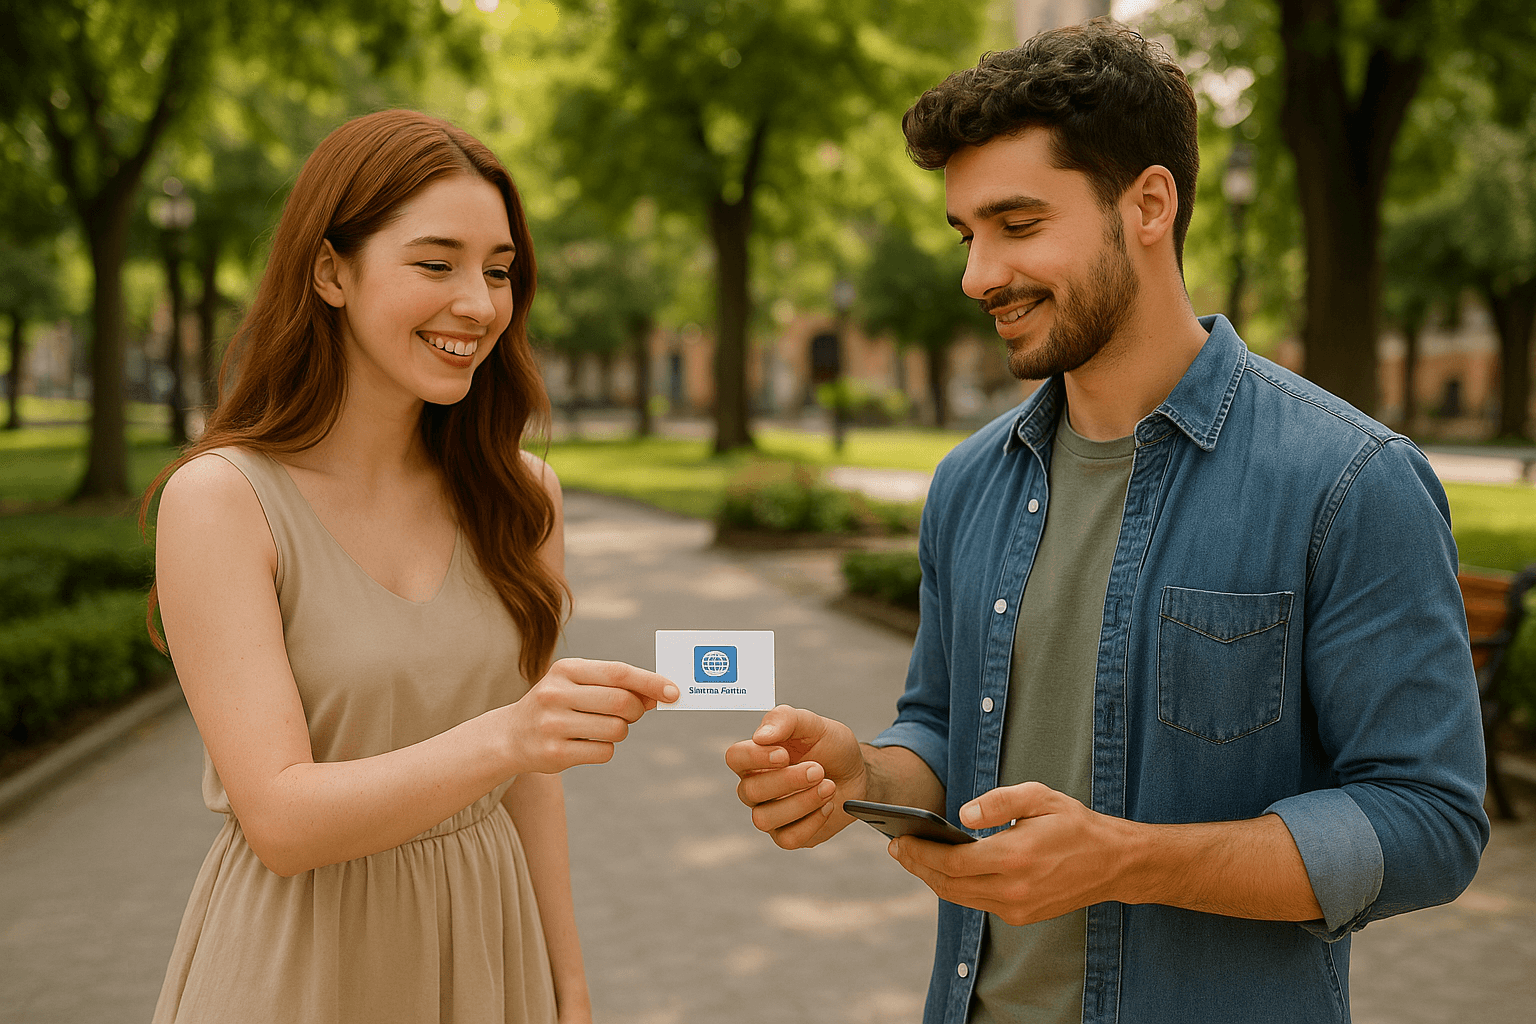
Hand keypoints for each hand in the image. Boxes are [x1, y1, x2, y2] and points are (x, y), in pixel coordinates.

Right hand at [506, 658, 677, 774]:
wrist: (511, 735)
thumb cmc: (558, 703)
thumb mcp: (579, 684)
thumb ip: (616, 685)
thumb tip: (659, 694)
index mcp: (565, 669)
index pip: (618, 672)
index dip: (650, 682)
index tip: (674, 691)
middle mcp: (556, 694)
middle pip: (622, 703)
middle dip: (636, 710)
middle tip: (632, 713)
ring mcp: (553, 725)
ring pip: (617, 729)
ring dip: (621, 730)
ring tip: (601, 726)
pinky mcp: (555, 754)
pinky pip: (605, 752)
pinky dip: (606, 748)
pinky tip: (586, 743)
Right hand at [725, 705, 867, 848]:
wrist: (858, 773)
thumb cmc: (830, 747)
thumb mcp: (814, 724)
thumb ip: (786, 720)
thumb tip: (760, 736)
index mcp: (756, 757)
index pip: (735, 757)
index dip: (755, 757)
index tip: (784, 754)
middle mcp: (756, 786)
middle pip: (749, 791)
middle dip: (788, 781)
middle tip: (819, 770)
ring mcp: (770, 813)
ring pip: (763, 820)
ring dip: (801, 802)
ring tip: (828, 786)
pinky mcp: (787, 835)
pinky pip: (787, 839)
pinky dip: (811, 822)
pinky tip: (827, 806)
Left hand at [888, 781, 1131, 925]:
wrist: (1113, 862)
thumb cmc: (1073, 823)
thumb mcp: (1039, 797)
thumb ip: (997, 801)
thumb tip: (961, 815)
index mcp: (1015, 857)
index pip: (952, 862)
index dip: (920, 852)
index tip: (899, 839)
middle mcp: (1013, 889)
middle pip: (949, 884)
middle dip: (918, 866)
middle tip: (897, 848)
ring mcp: (1017, 908)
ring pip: (960, 898)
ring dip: (933, 879)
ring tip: (914, 857)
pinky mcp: (1021, 916)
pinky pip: (978, 903)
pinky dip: (956, 887)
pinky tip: (946, 869)